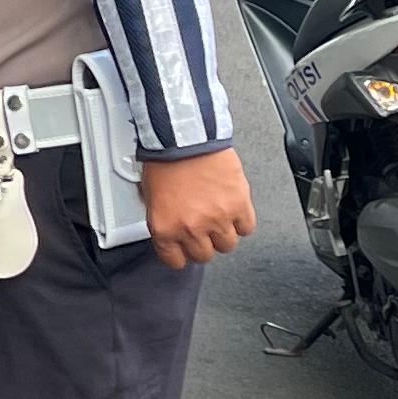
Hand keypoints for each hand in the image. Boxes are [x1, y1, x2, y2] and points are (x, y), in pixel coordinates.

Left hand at [138, 147, 253, 266]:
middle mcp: (191, 228)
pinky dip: (242, 222)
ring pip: (227, 245)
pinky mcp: (238, 206)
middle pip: (204, 255)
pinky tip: (233, 210)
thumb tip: (171, 233)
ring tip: (218, 216)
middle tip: (202, 229)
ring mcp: (217, 219)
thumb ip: (163, 221)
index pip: (175, 261)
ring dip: (223, 233)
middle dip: (203, 243)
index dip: (181, 253)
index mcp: (165, 228)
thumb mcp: (151, 197)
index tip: (184, 248)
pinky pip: (246, 228)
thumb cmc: (165, 160)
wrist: (186, 138)